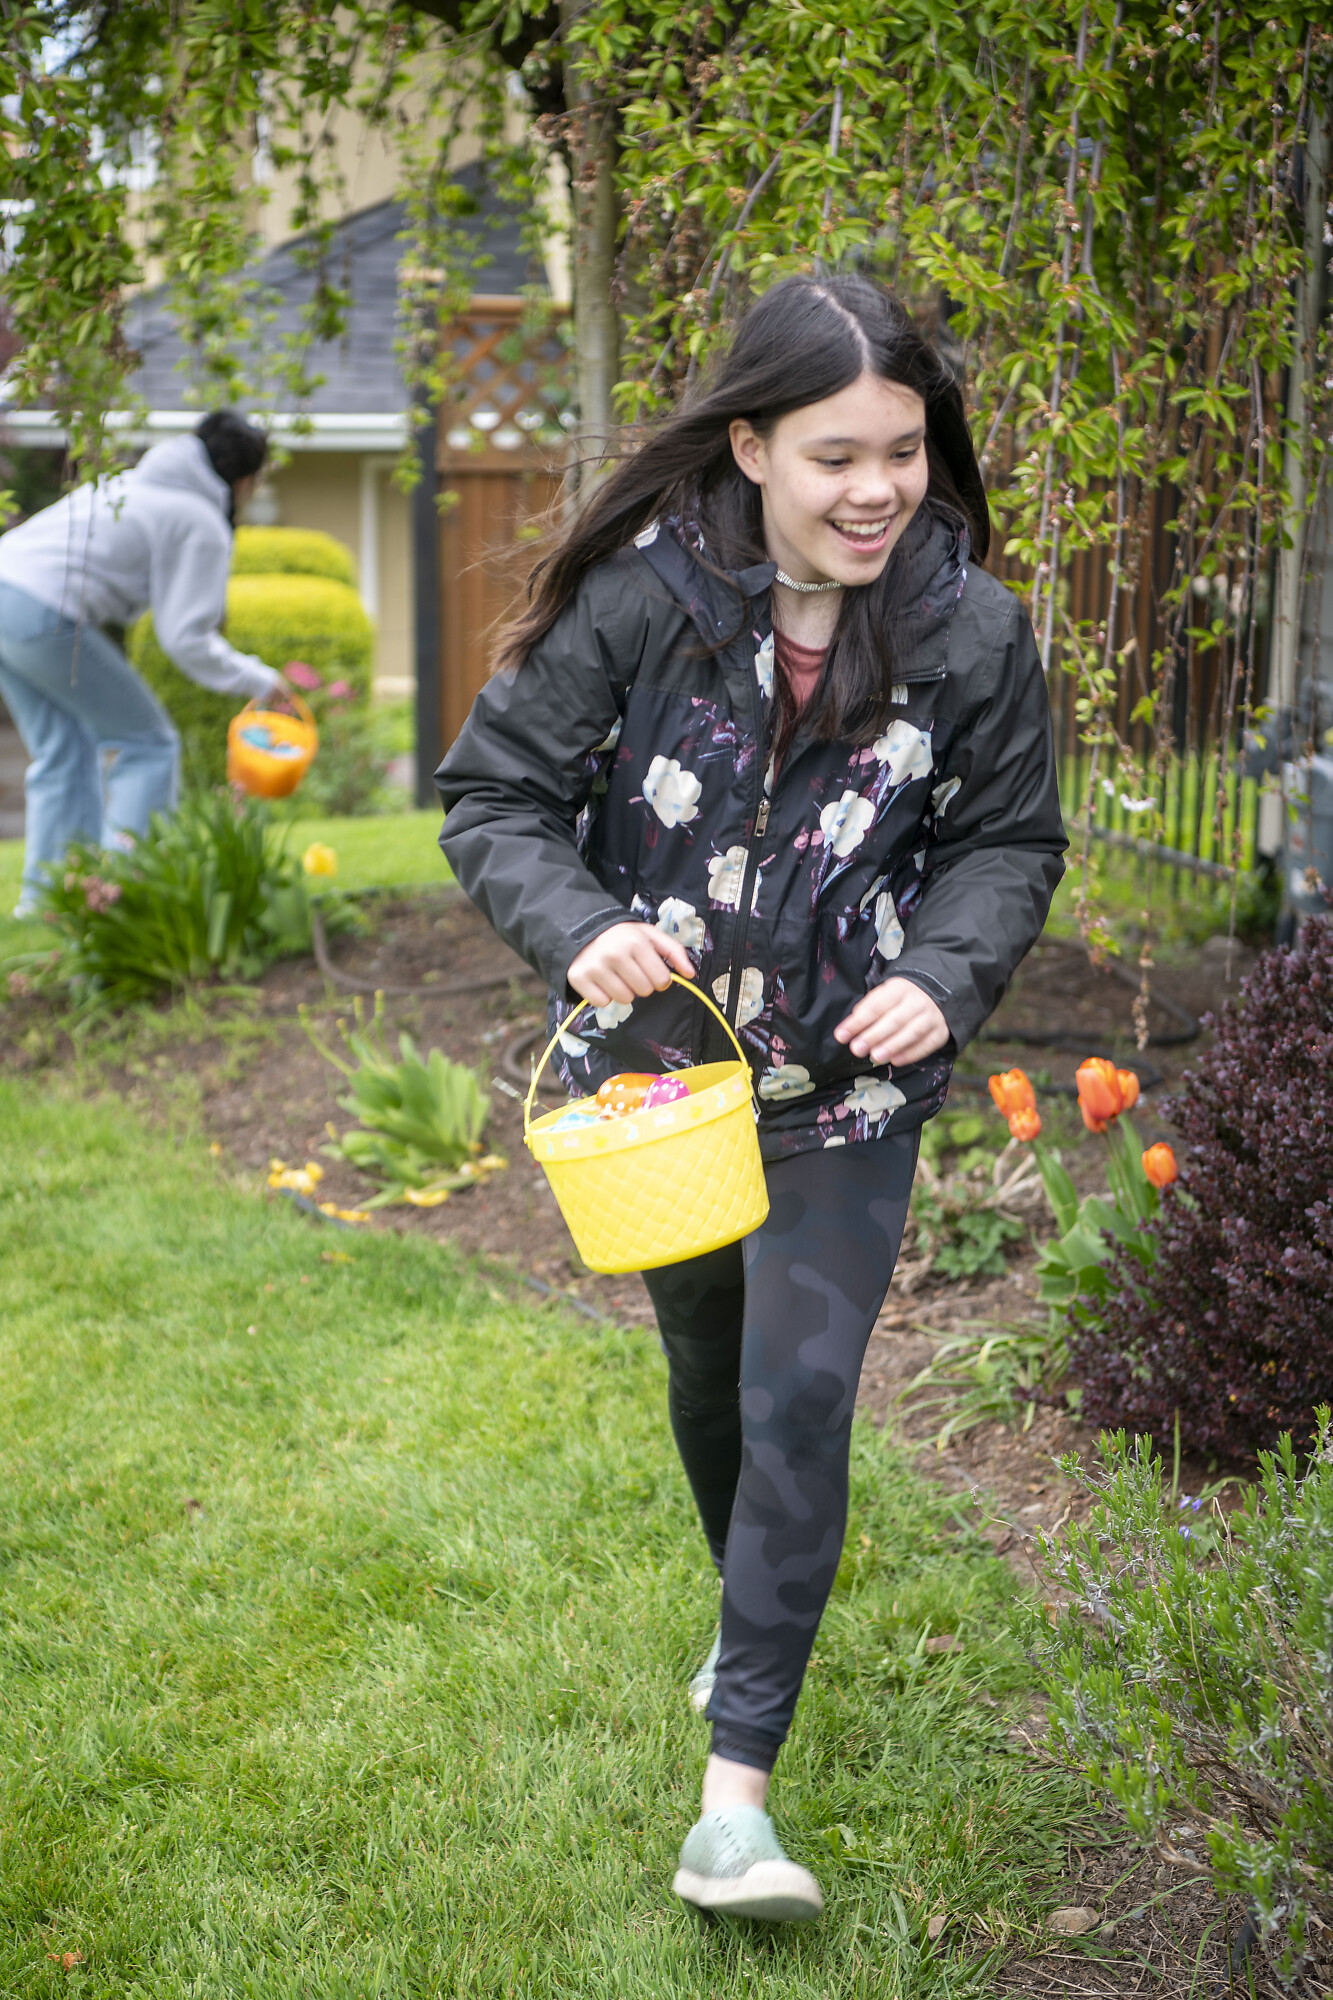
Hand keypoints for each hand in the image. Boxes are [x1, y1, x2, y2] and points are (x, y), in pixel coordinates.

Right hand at [567, 922, 694, 1007]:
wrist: (582, 928)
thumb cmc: (622, 935)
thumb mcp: (649, 935)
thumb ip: (674, 951)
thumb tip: (690, 974)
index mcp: (636, 942)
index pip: (661, 980)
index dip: (659, 979)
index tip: (650, 971)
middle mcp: (615, 954)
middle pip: (643, 991)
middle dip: (641, 984)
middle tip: (631, 971)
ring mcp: (595, 967)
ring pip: (624, 999)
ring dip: (623, 991)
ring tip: (617, 975)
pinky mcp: (579, 978)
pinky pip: (602, 1002)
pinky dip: (604, 996)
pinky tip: (602, 981)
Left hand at [834, 979, 949, 1066]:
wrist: (937, 993)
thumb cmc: (902, 998)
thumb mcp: (885, 994)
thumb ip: (869, 1008)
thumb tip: (852, 1027)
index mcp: (899, 989)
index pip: (876, 1006)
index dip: (857, 1021)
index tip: (841, 1035)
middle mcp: (917, 1001)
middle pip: (894, 1019)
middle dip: (874, 1035)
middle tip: (857, 1049)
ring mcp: (931, 1016)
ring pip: (912, 1032)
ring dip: (892, 1045)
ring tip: (875, 1057)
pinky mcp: (940, 1032)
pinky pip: (927, 1044)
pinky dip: (911, 1053)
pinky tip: (895, 1060)